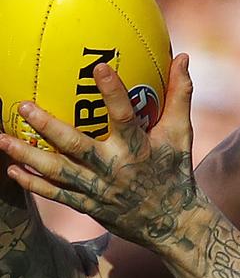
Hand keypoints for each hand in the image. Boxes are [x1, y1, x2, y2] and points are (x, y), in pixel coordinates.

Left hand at [0, 54, 197, 249]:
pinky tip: (13, 170)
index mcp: (139, 148)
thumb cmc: (176, 169)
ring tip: (3, 139)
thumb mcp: (181, 132)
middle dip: (48, 127)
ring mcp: (99, 190)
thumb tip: (183, 57)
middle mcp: (115, 169)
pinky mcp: (89, 205)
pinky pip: (57, 194)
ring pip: (59, 172)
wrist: (173, 221)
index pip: (125, 117)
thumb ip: (180, 95)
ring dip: (28, 156)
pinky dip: (34, 184)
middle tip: (24, 107)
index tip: (97, 68)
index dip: (112, 93)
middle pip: (76, 147)